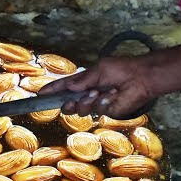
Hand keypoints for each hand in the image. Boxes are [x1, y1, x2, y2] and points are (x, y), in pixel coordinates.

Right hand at [38, 56, 156, 118]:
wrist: (141, 78)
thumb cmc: (121, 69)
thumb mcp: (99, 69)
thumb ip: (83, 80)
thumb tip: (69, 87)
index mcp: (83, 81)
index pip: (63, 87)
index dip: (51, 91)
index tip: (39, 95)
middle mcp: (87, 94)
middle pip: (67, 105)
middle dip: (67, 103)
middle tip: (72, 100)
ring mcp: (96, 104)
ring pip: (80, 110)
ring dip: (88, 101)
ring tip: (100, 92)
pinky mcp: (106, 111)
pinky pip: (98, 110)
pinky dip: (104, 101)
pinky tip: (113, 95)